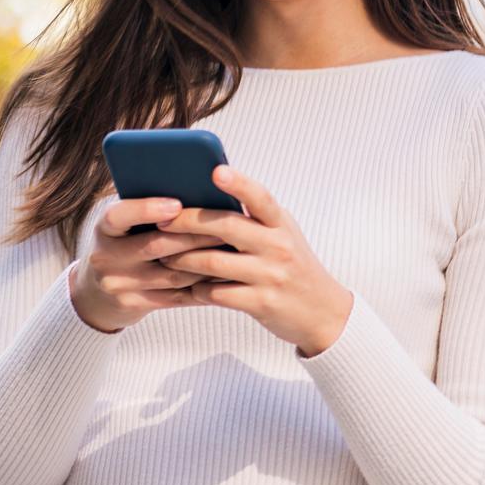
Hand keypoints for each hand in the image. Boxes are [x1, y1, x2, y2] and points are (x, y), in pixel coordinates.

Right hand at [69, 195, 226, 332]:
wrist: (97, 292)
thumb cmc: (123, 243)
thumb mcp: (124, 224)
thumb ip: (148, 209)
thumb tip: (195, 189)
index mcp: (104, 228)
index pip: (119, 216)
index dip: (147, 209)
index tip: (177, 205)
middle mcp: (106, 257)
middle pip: (154, 246)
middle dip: (193, 236)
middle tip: (226, 226)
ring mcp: (118, 285)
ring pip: (171, 274)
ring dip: (204, 263)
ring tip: (232, 250)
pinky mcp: (134, 305)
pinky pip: (175, 298)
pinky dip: (201, 287)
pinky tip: (223, 277)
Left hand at [156, 165, 354, 356]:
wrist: (323, 313)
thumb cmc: (293, 266)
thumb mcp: (283, 235)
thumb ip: (255, 217)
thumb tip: (211, 193)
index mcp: (282, 224)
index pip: (260, 197)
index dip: (239, 183)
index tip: (215, 171)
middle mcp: (278, 246)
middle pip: (226, 227)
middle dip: (188, 222)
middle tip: (162, 221)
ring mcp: (270, 275)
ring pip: (214, 262)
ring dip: (182, 259)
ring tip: (164, 256)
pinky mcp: (261, 303)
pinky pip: (218, 293)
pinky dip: (197, 289)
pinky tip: (186, 286)